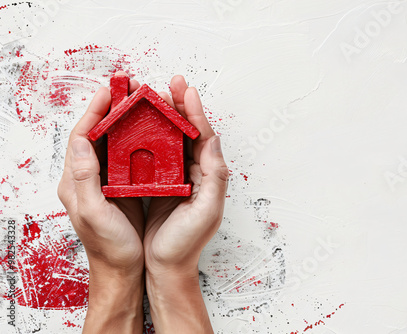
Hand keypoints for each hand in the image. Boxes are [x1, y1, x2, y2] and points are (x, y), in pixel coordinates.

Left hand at [57, 73, 144, 333]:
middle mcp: (89, 177)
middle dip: (111, 108)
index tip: (109, 90)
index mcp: (77, 182)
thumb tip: (80, 141)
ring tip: (140, 102)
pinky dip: (137, 139)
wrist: (123, 270)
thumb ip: (84, 177)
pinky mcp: (122, 187)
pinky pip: (127, 155)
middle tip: (129, 89)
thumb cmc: (110, 247)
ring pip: (113, 142)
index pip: (82, 137)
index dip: (95, 111)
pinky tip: (150, 131)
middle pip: (98, 134)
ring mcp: (106, 181)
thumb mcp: (94, 213)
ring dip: (125, 120)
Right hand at [143, 75, 228, 332]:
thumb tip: (212, 140)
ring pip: (173, 139)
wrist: (166, 267)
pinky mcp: (161, 184)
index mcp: (208, 175)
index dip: (194, 111)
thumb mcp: (206, 212)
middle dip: (181, 106)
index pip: (202, 136)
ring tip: (155, 96)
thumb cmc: (185, 243)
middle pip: (188, 132)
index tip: (186, 89)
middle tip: (171, 82)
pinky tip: (142, 125)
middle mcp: (196, 172)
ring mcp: (177, 177)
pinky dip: (152, 136)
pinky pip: (158, 153)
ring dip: (166, 116)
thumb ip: (214, 176)